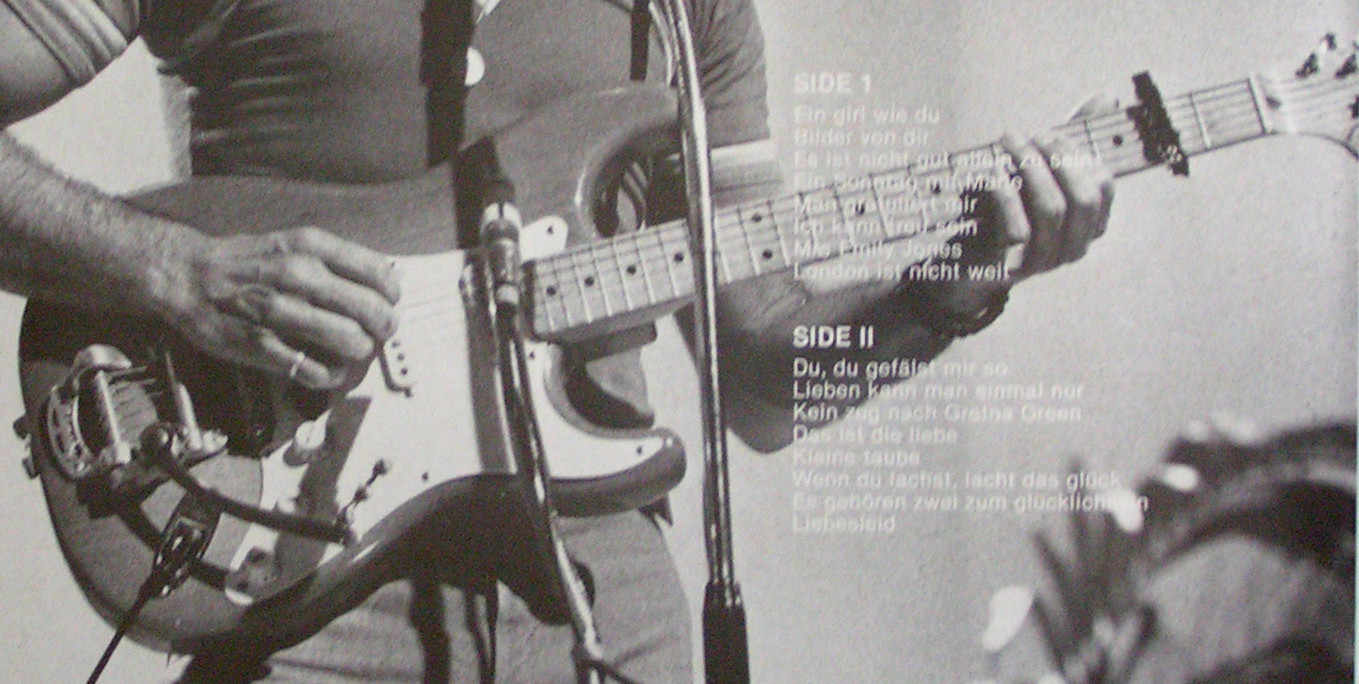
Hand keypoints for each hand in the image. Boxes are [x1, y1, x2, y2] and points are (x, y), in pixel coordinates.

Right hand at [151, 226, 400, 388]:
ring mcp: (281, 313)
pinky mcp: (263, 346)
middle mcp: (299, 277)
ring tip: (353, 350)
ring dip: (359, 351)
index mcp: (311, 248)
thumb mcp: (293, 243)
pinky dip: (331, 375)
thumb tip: (384, 276)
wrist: (187, 275)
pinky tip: (328, 369)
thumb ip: (336, 258)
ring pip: (350, 341)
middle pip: (372, 311)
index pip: (379, 274)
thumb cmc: (244, 262)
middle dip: (384, 327)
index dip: (392, 295)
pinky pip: (316, 370)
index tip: (389, 302)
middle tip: (379, 333)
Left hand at [933, 98, 1116, 312]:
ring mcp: (1045, 262)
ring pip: (1052, 210)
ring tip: (1007, 142)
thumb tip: (1107, 96)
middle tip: (1029, 135)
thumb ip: (1070, 140)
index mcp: (1088, 227)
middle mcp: (1072, 248)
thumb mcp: (1038, 175)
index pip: (1103, 185)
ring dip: (1029, 168)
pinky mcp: (1013, 269)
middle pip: (1083, 198)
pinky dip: (1005, 193)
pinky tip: (989, 173)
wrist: (964, 263)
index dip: (1077, 154)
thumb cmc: (1004, 213)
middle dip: (1057, 158)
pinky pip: (1018, 229)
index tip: (1049, 133)